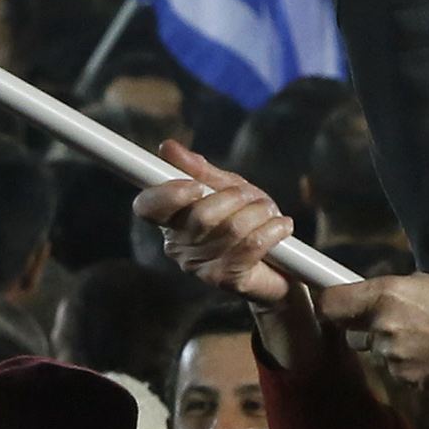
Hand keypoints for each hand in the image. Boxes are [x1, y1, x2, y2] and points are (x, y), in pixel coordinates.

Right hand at [135, 142, 298, 304]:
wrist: (281, 265)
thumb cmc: (248, 221)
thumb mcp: (227, 189)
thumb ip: (199, 171)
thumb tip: (168, 147)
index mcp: (171, 220)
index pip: (147, 207)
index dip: (167, 194)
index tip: (197, 186)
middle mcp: (178, 246)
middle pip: (200, 215)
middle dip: (235, 197)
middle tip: (252, 196)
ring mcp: (200, 268)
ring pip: (232, 229)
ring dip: (259, 213)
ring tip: (269, 212)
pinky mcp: (227, 281)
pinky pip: (251, 246)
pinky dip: (273, 229)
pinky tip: (281, 227)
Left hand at [316, 274, 428, 392]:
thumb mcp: (425, 283)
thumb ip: (389, 290)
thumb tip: (367, 296)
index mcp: (386, 295)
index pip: (330, 304)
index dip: (329, 305)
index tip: (334, 306)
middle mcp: (383, 326)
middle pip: (351, 331)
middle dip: (366, 327)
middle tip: (398, 321)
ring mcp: (392, 357)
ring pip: (374, 352)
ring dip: (389, 347)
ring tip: (424, 338)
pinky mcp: (404, 379)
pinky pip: (393, 370)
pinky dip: (406, 364)